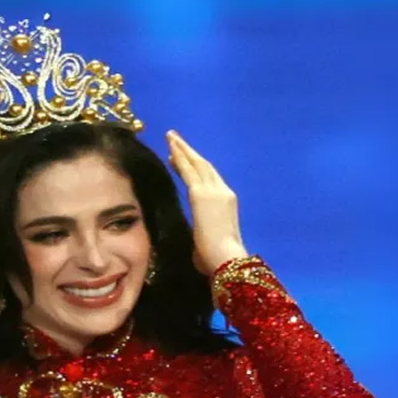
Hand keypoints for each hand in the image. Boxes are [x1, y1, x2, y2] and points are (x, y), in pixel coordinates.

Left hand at [166, 130, 249, 274]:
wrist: (225, 259)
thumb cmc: (216, 259)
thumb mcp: (208, 241)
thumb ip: (202, 235)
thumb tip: (196, 242)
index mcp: (226, 204)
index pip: (209, 180)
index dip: (195, 168)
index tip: (179, 160)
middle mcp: (223, 193)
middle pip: (204, 166)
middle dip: (189, 152)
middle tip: (175, 139)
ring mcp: (214, 191)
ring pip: (196, 164)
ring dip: (183, 149)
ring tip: (171, 137)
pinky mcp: (201, 194)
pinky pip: (188, 171)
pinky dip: (180, 157)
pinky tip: (171, 149)